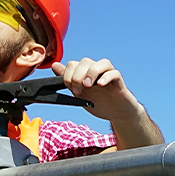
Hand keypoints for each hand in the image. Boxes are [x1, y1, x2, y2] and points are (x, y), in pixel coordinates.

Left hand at [50, 58, 164, 148]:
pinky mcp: (119, 82)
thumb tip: (54, 66)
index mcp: (86, 73)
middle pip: (85, 61)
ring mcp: (109, 75)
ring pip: (101, 63)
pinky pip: (114, 73)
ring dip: (91, 73)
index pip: (73, 64)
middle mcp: (97, 71)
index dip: (68, 75)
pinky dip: (106, 77)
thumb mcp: (79, 93)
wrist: (117, 114)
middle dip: (78, 76)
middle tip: (79, 90)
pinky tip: (100, 85)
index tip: (71, 89)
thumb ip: (68, 80)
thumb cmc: (100, 103)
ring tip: (88, 86)